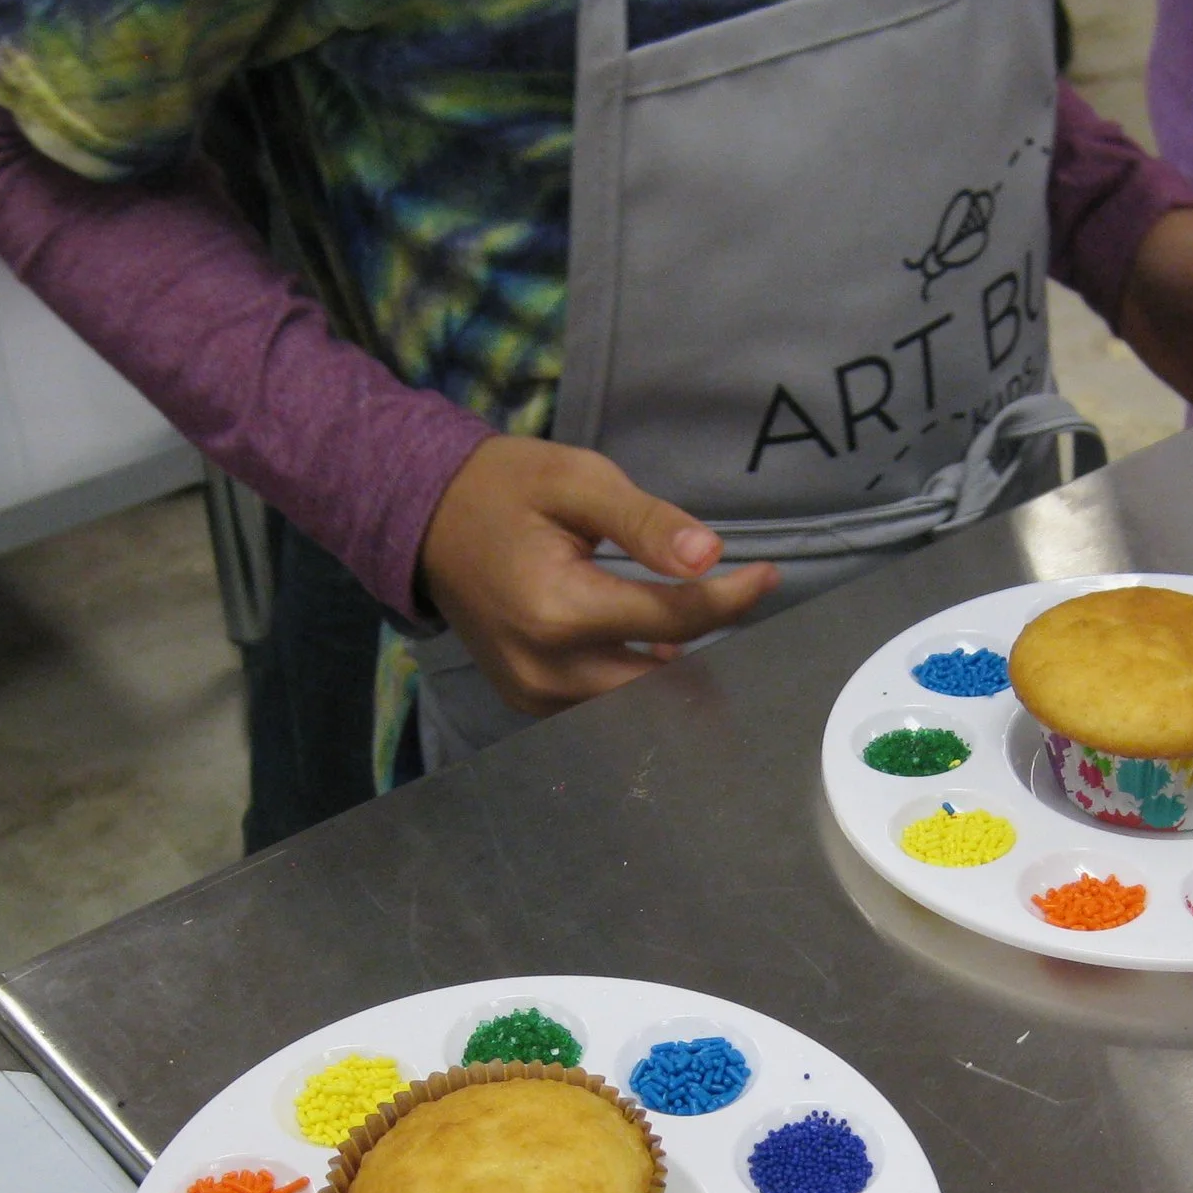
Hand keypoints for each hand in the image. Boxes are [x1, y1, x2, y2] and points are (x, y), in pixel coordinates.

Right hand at [418, 437, 778, 715]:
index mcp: (559, 608)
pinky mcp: (528, 703)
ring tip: (715, 643)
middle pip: (661, 685)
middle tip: (752, 625)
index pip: (673, 620)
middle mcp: (545, 668)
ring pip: (634, 709)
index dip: (729, 600)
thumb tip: (710, 556)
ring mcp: (533, 694)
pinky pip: (599, 711)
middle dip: (714, 659)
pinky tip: (662, 657)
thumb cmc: (505, 490)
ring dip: (679, 683)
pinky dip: (637, 690)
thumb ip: (645, 521)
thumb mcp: (577, 481)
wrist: (426, 519)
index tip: (766, 576)